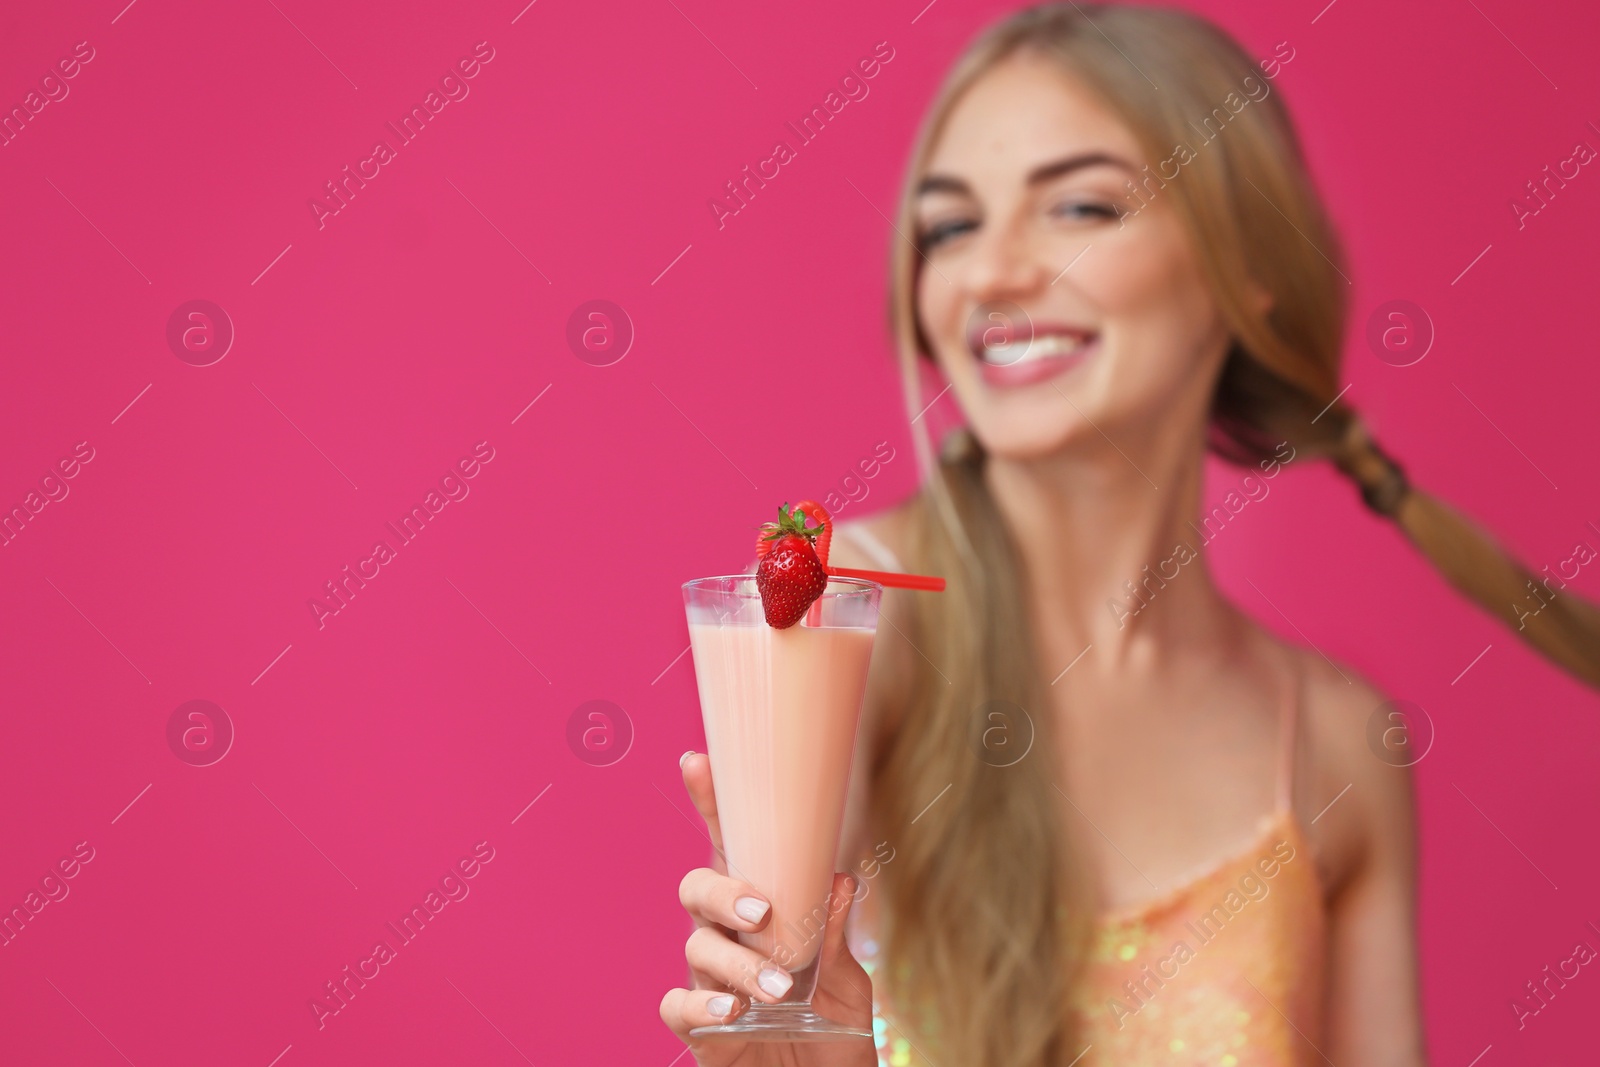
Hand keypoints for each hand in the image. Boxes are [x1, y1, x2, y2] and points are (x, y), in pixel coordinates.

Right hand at [660, 752, 877, 1066]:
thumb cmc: (830, 1035)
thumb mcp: (847, 982)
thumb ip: (835, 934)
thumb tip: (839, 877)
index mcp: (760, 914)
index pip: (731, 850)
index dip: (712, 805)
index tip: (699, 761)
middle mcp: (726, 940)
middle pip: (696, 889)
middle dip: (722, 891)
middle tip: (760, 912)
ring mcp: (709, 984)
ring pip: (697, 948)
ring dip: (740, 964)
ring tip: (779, 990)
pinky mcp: (700, 1032)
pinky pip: (678, 1006)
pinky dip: (703, 1006)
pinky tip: (733, 1012)